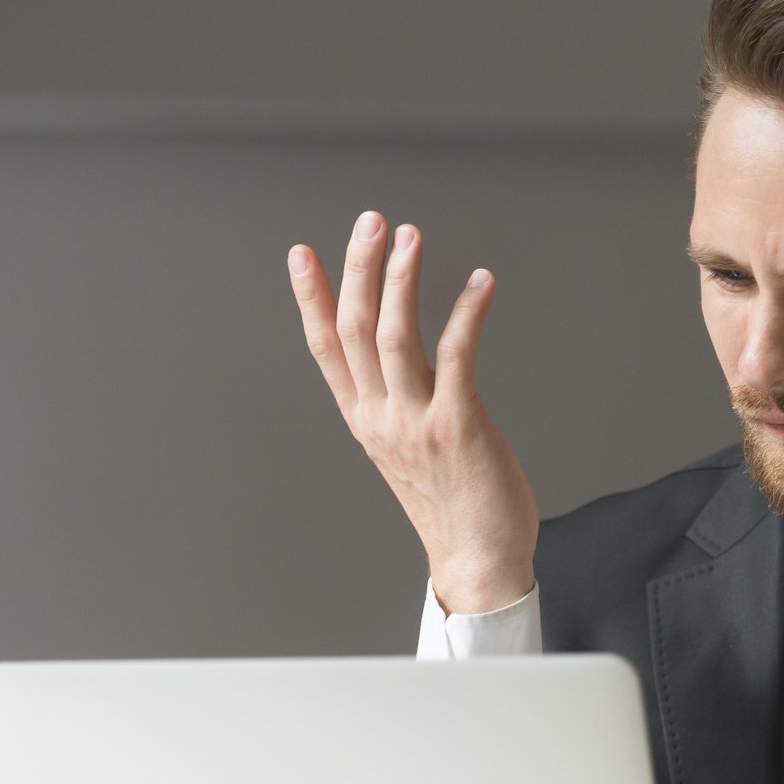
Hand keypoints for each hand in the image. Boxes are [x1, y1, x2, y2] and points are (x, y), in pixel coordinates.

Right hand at [287, 211, 538, 614]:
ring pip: (394, 337)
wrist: (478, 561)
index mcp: (365, 420)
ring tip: (410, 236)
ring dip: (401, 280)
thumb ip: (398, 402)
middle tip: (370, 221)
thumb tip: (401, 356)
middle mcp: (380, 419)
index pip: (326, 349)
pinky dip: (467, 313)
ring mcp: (415, 423)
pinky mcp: (457, 427)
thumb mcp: (408, 448)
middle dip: (359, 270)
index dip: (311, 298)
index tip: (302, 253)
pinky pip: (457, 357)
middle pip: (356, 330)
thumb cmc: (452, 503)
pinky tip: (481, 283)